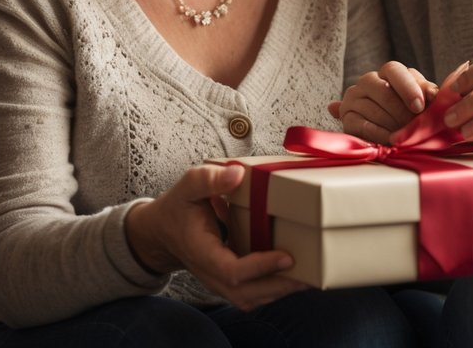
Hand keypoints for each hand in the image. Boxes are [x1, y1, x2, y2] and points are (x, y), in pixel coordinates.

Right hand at [125, 163, 307, 310]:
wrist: (161, 232)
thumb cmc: (178, 206)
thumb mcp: (188, 186)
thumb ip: (210, 179)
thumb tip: (238, 174)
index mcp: (202, 251)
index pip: (232, 271)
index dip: (260, 267)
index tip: (287, 256)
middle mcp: (210, 273)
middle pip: (246, 293)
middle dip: (280, 286)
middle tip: (311, 272)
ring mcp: (218, 281)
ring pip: (251, 298)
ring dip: (280, 291)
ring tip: (310, 276)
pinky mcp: (228, 282)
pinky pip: (252, 294)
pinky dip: (274, 289)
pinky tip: (295, 276)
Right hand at [328, 61, 438, 144]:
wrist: (389, 132)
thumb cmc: (411, 113)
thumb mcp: (423, 101)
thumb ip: (429, 95)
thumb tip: (436, 95)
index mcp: (388, 72)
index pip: (394, 70)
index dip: (408, 88)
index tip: (419, 107)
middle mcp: (368, 80)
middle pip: (383, 91)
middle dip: (402, 112)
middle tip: (413, 127)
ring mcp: (354, 98)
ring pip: (373, 109)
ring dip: (392, 125)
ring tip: (405, 136)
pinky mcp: (347, 117)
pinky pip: (362, 125)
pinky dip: (379, 134)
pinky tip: (390, 140)